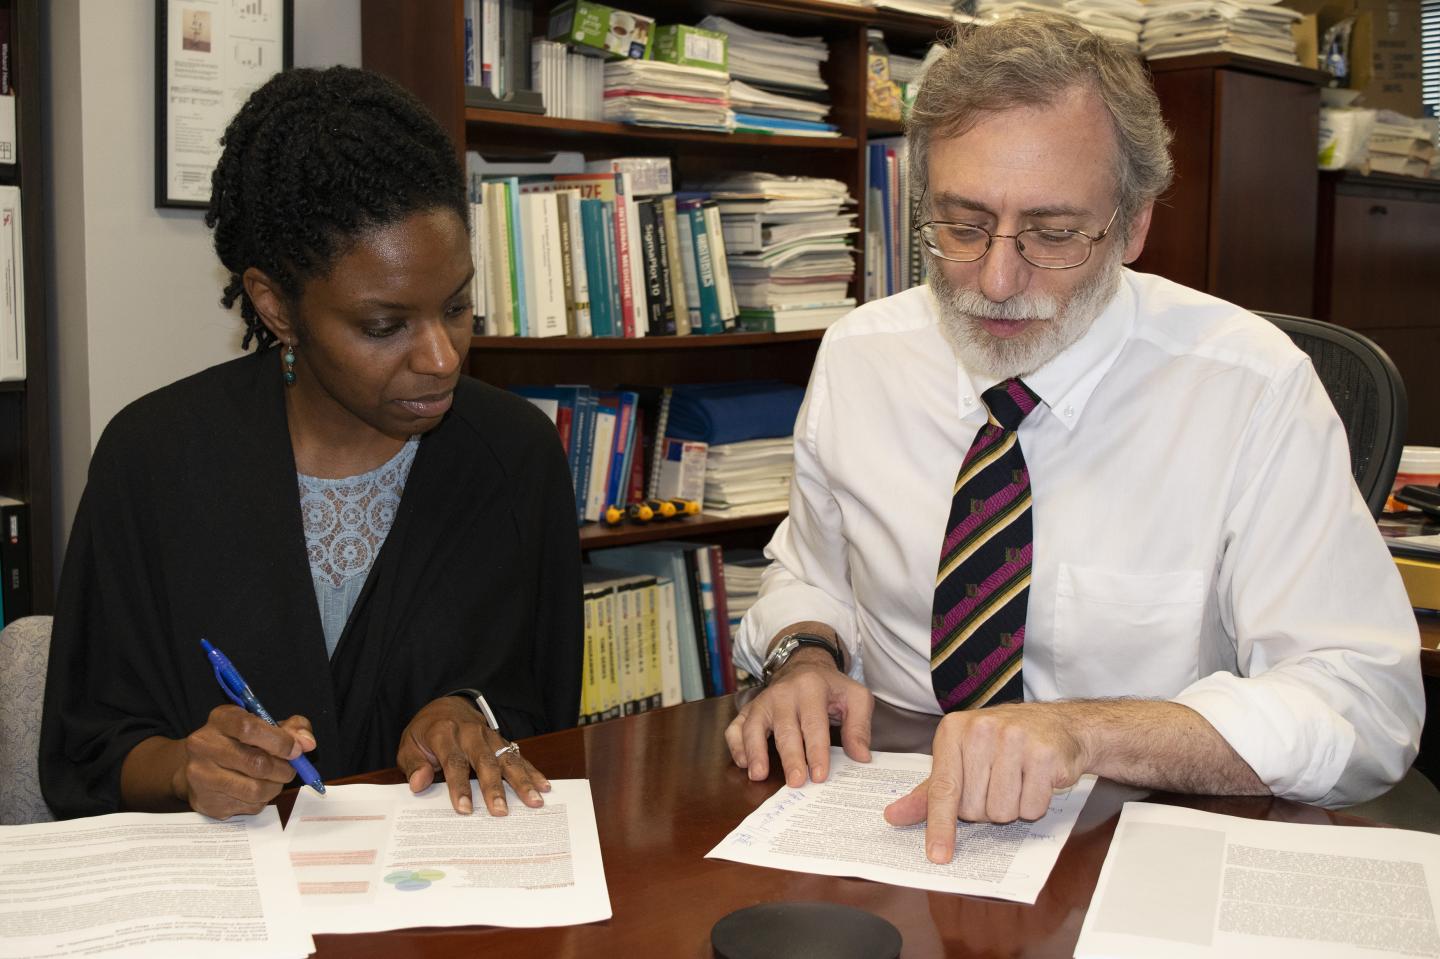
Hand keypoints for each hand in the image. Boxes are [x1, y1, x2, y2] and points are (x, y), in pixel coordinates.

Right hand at [176, 704, 315, 819]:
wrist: (200, 767)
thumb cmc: (240, 742)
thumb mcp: (265, 724)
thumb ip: (292, 728)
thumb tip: (307, 744)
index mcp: (221, 719)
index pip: (249, 728)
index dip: (280, 741)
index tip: (296, 750)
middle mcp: (204, 746)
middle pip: (256, 763)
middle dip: (283, 769)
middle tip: (289, 769)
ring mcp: (201, 777)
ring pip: (255, 790)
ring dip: (275, 787)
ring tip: (274, 780)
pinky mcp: (206, 802)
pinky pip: (248, 807)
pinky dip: (262, 801)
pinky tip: (255, 790)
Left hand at [397, 696, 550, 815]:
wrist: (446, 707)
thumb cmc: (425, 733)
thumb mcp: (409, 746)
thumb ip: (414, 765)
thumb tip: (418, 784)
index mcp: (444, 733)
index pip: (453, 762)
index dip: (459, 786)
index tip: (464, 809)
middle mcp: (470, 732)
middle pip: (485, 761)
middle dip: (494, 787)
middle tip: (501, 812)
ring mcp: (489, 736)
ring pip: (506, 758)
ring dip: (522, 780)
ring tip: (534, 800)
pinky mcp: (501, 740)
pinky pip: (517, 756)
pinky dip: (531, 771)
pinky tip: (543, 786)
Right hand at [724, 647, 873, 786]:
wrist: (804, 666)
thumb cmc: (830, 688)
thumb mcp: (855, 697)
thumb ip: (859, 727)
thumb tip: (861, 757)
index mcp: (811, 688)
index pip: (814, 724)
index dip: (816, 751)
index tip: (819, 776)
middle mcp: (783, 693)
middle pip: (785, 729)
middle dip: (790, 757)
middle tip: (795, 782)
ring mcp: (763, 701)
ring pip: (754, 727)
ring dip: (755, 752)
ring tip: (759, 775)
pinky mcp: (749, 709)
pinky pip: (736, 727)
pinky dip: (736, 745)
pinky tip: (744, 763)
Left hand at [883, 703, 1087, 861]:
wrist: (1059, 724)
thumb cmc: (1003, 744)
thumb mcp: (962, 758)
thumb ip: (929, 791)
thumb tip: (893, 816)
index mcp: (953, 731)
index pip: (942, 789)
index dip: (940, 825)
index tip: (937, 856)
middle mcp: (981, 730)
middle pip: (974, 808)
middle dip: (987, 808)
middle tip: (999, 783)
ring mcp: (1014, 739)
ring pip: (1003, 812)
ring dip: (1013, 807)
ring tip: (1020, 780)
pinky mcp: (1044, 754)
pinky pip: (1032, 807)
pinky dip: (1035, 803)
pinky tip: (1038, 779)